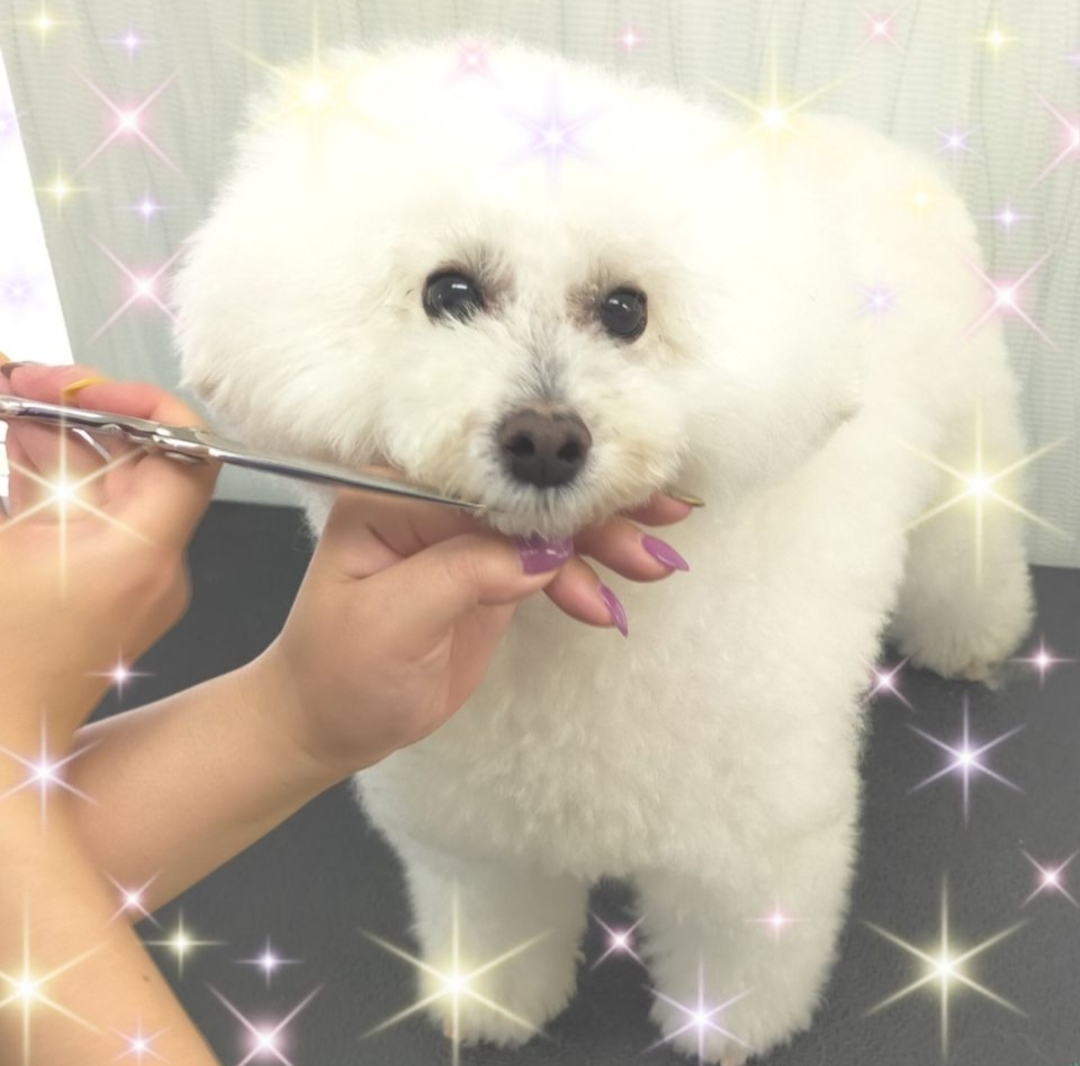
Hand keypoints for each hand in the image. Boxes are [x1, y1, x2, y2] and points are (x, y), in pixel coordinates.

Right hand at [0, 361, 217, 742]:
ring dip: (59, 445)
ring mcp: (131, 590)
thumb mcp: (0, 543)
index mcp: (135, 556)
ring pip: (111, 490)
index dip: (143, 403)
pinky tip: (12, 461)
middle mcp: (151, 571)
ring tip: (9, 411)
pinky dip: (55, 487)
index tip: (84, 385)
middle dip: (78, 415)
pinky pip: (91, 526)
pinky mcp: (103, 602)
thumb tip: (19, 405)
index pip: (188, 453)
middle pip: (141, 463)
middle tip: (19, 385)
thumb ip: (20, 465)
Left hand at [254, 480, 693, 775]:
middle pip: (526, 494)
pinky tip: (605, 606)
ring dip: (602, 545)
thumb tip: (542, 553)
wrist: (330, 725)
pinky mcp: (488, 578)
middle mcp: (433, 507)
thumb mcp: (393, 619)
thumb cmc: (339, 671)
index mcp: (395, 494)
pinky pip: (546, 567)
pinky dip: (580, 582)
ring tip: (653, 566)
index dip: (552, 477)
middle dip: (593, 510)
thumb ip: (465, 574)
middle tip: (661, 524)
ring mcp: (465, 542)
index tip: (617, 484)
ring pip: (545, 529)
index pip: (486, 471)